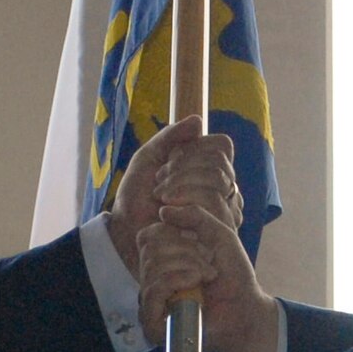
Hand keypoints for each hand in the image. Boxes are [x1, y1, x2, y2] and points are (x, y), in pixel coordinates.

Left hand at [106, 117, 241, 274]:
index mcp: (210, 167)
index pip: (222, 145)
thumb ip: (170, 136)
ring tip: (161, 200)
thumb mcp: (148, 157)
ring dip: (181, 185)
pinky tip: (168, 213)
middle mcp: (223, 188)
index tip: (169, 160)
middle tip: (159, 184)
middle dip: (183, 169)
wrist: (127, 230)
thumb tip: (198, 120)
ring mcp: (225, 209)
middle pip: (219, 162)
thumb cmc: (137, 196)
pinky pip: (215, 204)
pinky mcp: (220, 230)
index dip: (195, 148)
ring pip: (218, 181)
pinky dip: (185, 203)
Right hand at [138, 205, 279, 351]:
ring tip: (207, 277)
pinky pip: (153, 289)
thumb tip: (162, 210)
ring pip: (153, 267)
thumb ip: (195, 216)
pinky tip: (197, 286)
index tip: (204, 248)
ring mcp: (150, 301)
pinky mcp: (152, 322)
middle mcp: (151, 279)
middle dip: (187, 251)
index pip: (148, 235)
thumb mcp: (218, 235)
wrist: (247, 309)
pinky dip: (178, 281)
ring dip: (189, 267)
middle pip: (150, 248)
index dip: (176, 234)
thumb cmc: (233, 275)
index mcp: (161, 259)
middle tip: (209, 265)